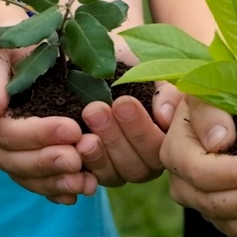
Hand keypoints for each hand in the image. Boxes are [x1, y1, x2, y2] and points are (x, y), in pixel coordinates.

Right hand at [0, 40, 95, 204]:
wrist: (14, 54)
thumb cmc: (4, 45)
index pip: (5, 132)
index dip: (38, 134)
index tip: (72, 129)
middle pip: (15, 161)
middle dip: (50, 161)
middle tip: (81, 158)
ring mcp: (1, 156)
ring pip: (27, 177)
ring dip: (57, 183)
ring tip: (87, 182)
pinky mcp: (20, 164)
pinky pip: (37, 183)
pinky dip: (57, 190)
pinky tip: (80, 191)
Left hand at [76, 45, 179, 186]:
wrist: (94, 57)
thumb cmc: (128, 61)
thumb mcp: (149, 68)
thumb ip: (166, 92)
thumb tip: (166, 117)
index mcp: (166, 137)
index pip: (159, 148)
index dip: (141, 130)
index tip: (122, 102)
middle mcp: (146, 158)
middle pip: (138, 167)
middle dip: (115, 138)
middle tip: (94, 110)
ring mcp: (120, 168)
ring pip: (114, 175)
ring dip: (97, 153)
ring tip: (79, 129)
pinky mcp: (94, 172)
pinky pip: (88, 179)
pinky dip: (80, 165)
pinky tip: (70, 146)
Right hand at [160, 96, 236, 236]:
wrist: (230, 108)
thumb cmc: (219, 93)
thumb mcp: (210, 90)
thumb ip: (210, 111)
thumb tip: (219, 142)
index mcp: (176, 151)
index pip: (200, 170)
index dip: (234, 172)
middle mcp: (184, 183)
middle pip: (211, 201)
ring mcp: (203, 203)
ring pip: (225, 223)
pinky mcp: (224, 216)